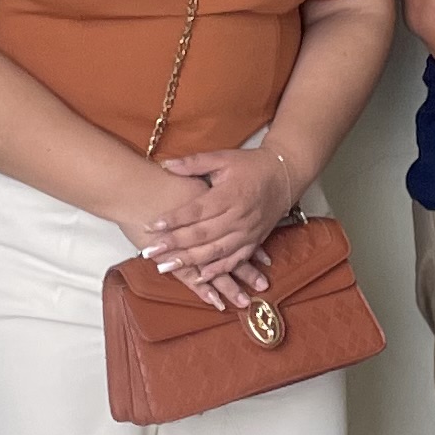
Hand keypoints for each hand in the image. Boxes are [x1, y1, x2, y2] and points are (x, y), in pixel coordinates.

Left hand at [144, 145, 299, 296]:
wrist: (284, 176)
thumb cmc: (251, 165)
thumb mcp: (223, 157)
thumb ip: (194, 163)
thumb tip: (165, 165)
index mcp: (229, 194)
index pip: (196, 210)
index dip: (173, 219)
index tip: (151, 225)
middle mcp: (238, 216)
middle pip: (202, 234)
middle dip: (174, 245)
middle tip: (149, 251)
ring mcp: (247, 232)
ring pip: (216, 251)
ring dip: (190, 261)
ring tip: (166, 267)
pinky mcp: (254, 241)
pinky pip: (235, 260)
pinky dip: (218, 270)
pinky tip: (199, 277)